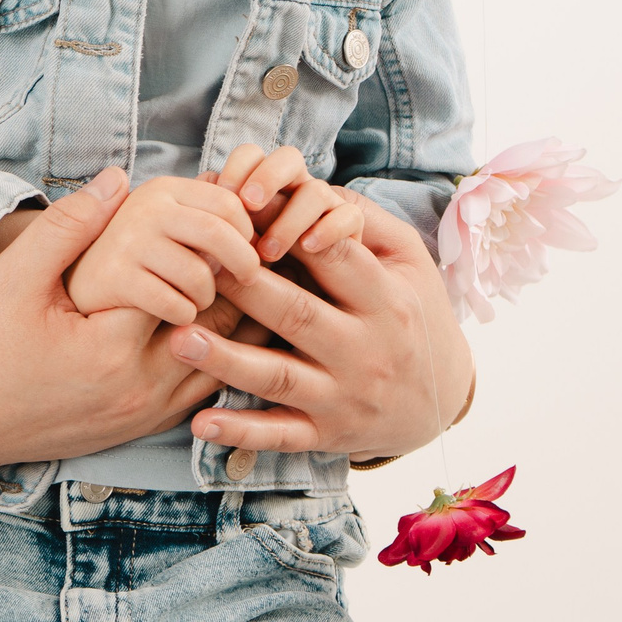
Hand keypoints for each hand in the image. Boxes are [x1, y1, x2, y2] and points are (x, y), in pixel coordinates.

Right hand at [0, 168, 239, 469]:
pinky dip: (209, 355)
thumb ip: (68, 226)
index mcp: (112, 348)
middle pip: (215, 326)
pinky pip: (199, 391)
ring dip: (224, 322)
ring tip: (223, 277)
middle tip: (230, 242)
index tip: (205, 217)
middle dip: (223, 281)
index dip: (199, 245)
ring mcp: (142, 415)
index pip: (188, 284)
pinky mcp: (138, 429)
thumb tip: (118, 179)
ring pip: (217, 363)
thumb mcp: (13, 278)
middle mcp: (139, 389)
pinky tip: (200, 321)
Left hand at [166, 188, 472, 463]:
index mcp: (385, 301)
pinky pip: (281, 435)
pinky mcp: (327, 434)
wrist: (441, 403)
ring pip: (280, 377)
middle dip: (245, 290)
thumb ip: (365, 222)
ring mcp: (344, 396)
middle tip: (194, 268)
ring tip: (179, 340)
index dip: (290, 235)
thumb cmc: (413, 315)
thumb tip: (314, 186)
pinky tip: (201, 424)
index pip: (335, 260)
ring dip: (227, 361)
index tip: (241, 215)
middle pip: (298, 314)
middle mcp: (365, 350)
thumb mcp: (409, 263)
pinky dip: (241, 433)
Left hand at [212, 144, 363, 263]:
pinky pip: (348, 216)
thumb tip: (198, 214)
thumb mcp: (230, 251)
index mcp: (263, 185)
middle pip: (288, 158)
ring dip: (289, 218)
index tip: (221, 193)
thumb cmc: (250, 277)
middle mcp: (296, 188)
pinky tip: (307, 248)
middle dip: (267, 176)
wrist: (298, 306)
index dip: (238, 166)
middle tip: (247, 205)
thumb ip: (218, 229)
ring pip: (316, 190)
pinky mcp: (350, 230)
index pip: (252, 155)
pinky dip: (328, 228)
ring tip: (267, 252)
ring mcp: (326, 207)